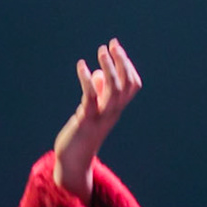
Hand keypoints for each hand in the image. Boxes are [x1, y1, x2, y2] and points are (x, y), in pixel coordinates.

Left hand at [53, 38, 141, 197]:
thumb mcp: (91, 112)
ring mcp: (101, 117)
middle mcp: (113, 112)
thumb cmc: (81, 135)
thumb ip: (97, 93)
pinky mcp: (86, 121)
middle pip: (126, 84)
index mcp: (116, 109)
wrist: (73, 162)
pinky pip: (91, 98)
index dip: (128, 66)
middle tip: (112, 44)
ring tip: (101, 50)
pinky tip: (82, 66)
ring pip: (114, 89)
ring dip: (109, 67)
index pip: (132, 85)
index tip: (117, 49)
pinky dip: (88, 81)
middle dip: (121, 62)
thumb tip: (96, 75)